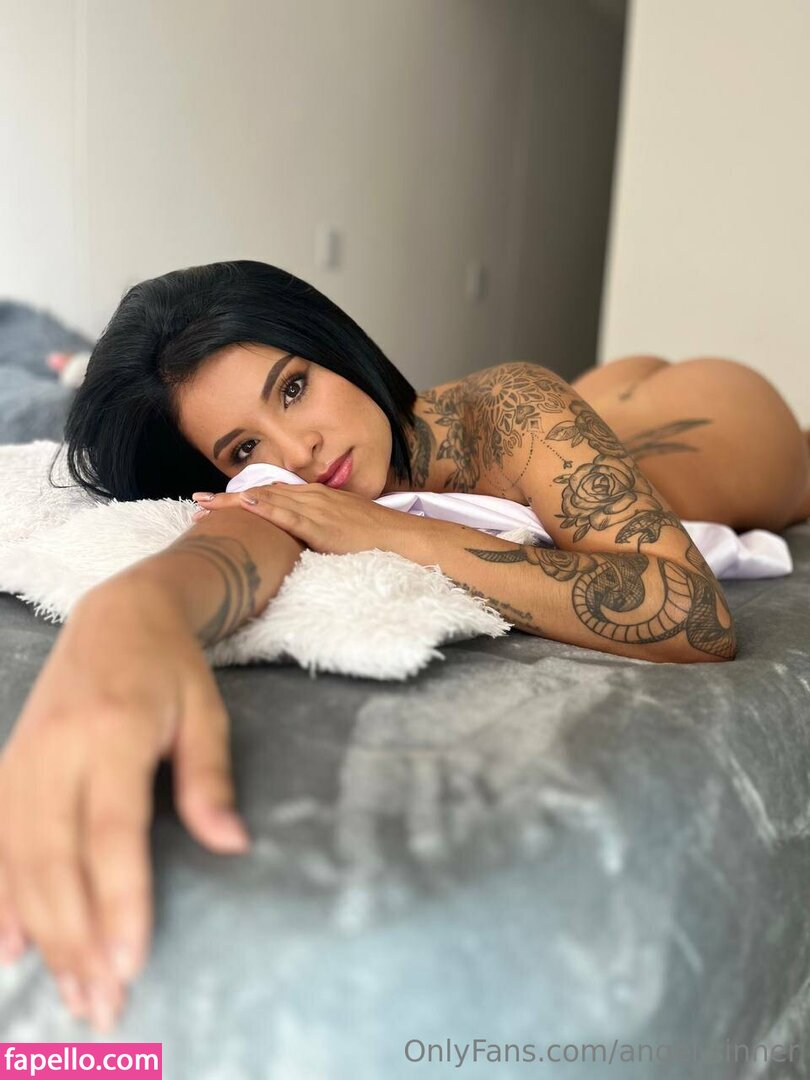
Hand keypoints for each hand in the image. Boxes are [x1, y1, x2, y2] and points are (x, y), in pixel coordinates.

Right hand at [0, 578, 250, 1030]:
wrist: (117, 615)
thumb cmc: (171, 668)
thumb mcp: (207, 712)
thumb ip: (210, 779)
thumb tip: (232, 846)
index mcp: (114, 731)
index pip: (112, 830)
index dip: (119, 898)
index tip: (131, 960)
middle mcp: (57, 749)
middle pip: (56, 858)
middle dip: (77, 936)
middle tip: (103, 1002)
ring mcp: (23, 759)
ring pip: (20, 861)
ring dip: (42, 932)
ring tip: (70, 992)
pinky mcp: (8, 768)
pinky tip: (6, 950)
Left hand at [191, 482, 417, 555]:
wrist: (401, 536)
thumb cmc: (374, 536)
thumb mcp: (339, 527)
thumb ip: (317, 527)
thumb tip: (298, 539)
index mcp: (314, 497)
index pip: (270, 493)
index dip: (240, 497)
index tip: (214, 503)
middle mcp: (311, 497)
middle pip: (261, 493)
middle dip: (227, 500)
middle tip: (196, 503)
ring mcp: (316, 509)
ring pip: (268, 500)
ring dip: (234, 503)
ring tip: (206, 506)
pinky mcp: (322, 526)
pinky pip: (290, 515)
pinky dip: (266, 509)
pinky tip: (246, 505)